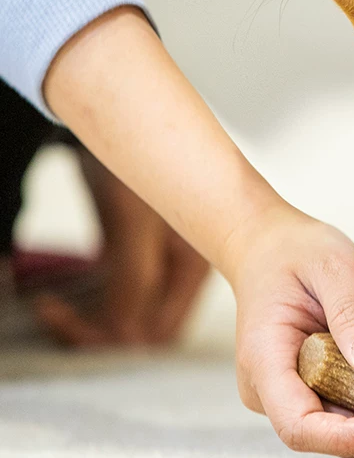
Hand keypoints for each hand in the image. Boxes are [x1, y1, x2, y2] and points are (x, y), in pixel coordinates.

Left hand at [34, 149, 209, 345]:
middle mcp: (181, 269)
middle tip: (56, 319)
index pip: (163, 328)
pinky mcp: (133, 256)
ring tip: (53, 310)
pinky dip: (85, 303)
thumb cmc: (137, 160)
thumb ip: (134, 278)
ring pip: (127, 315)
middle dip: (101, 331)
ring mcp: (158, 264)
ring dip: (89, 320)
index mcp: (196, 264)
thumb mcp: (136, 221)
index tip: (72, 324)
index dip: (119, 335)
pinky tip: (57, 297)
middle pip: (145, 326)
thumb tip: (125, 330)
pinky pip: (113, 297)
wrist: (118, 122)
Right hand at [231, 208, 353, 457]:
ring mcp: (297, 389)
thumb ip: (352, 313)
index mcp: (265, 362)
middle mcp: (276, 388)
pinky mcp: (319, 383)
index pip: (300, 427)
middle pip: (337, 424)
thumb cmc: (295, 252)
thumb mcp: (332, 268)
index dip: (350, 438)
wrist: (274, 246)